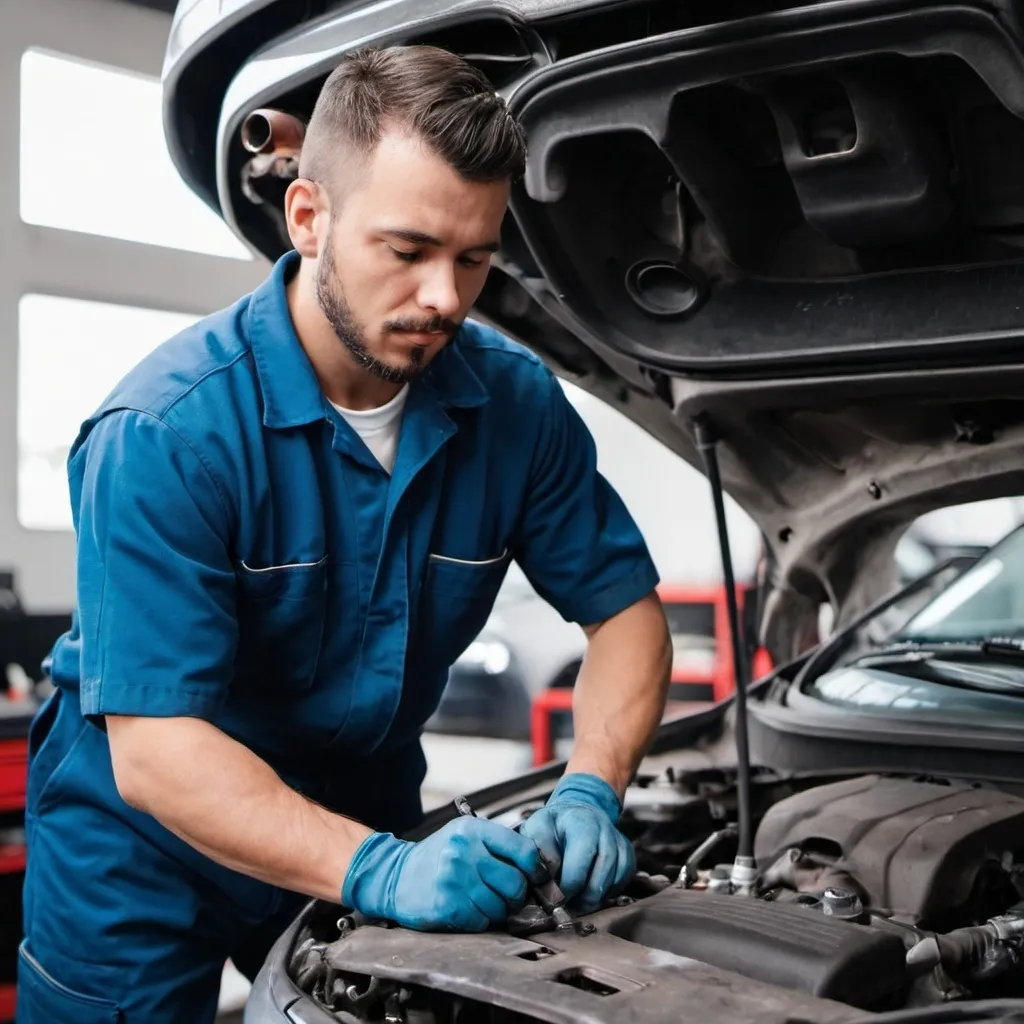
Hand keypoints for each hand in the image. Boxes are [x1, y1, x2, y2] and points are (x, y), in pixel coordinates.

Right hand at [342, 817, 543, 931]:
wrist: (396, 876)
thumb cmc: (439, 856)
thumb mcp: (466, 836)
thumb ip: (498, 845)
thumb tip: (538, 867)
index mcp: (473, 829)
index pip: (524, 849)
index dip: (535, 868)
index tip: (535, 877)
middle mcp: (464, 851)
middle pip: (515, 883)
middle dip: (516, 895)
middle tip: (506, 895)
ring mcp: (455, 879)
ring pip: (501, 907)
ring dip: (497, 910)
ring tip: (483, 901)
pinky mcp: (447, 905)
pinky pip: (482, 922)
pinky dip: (480, 921)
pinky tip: (467, 910)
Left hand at [519, 773, 633, 912]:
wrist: (574, 814)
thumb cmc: (553, 825)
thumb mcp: (536, 828)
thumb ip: (536, 849)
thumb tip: (546, 875)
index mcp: (581, 822)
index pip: (582, 857)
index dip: (570, 883)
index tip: (557, 898)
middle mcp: (604, 828)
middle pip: (604, 866)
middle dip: (587, 894)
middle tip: (570, 906)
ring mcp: (618, 839)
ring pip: (617, 875)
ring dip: (598, 896)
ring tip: (579, 904)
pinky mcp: (626, 852)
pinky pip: (624, 878)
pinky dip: (610, 891)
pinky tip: (593, 893)